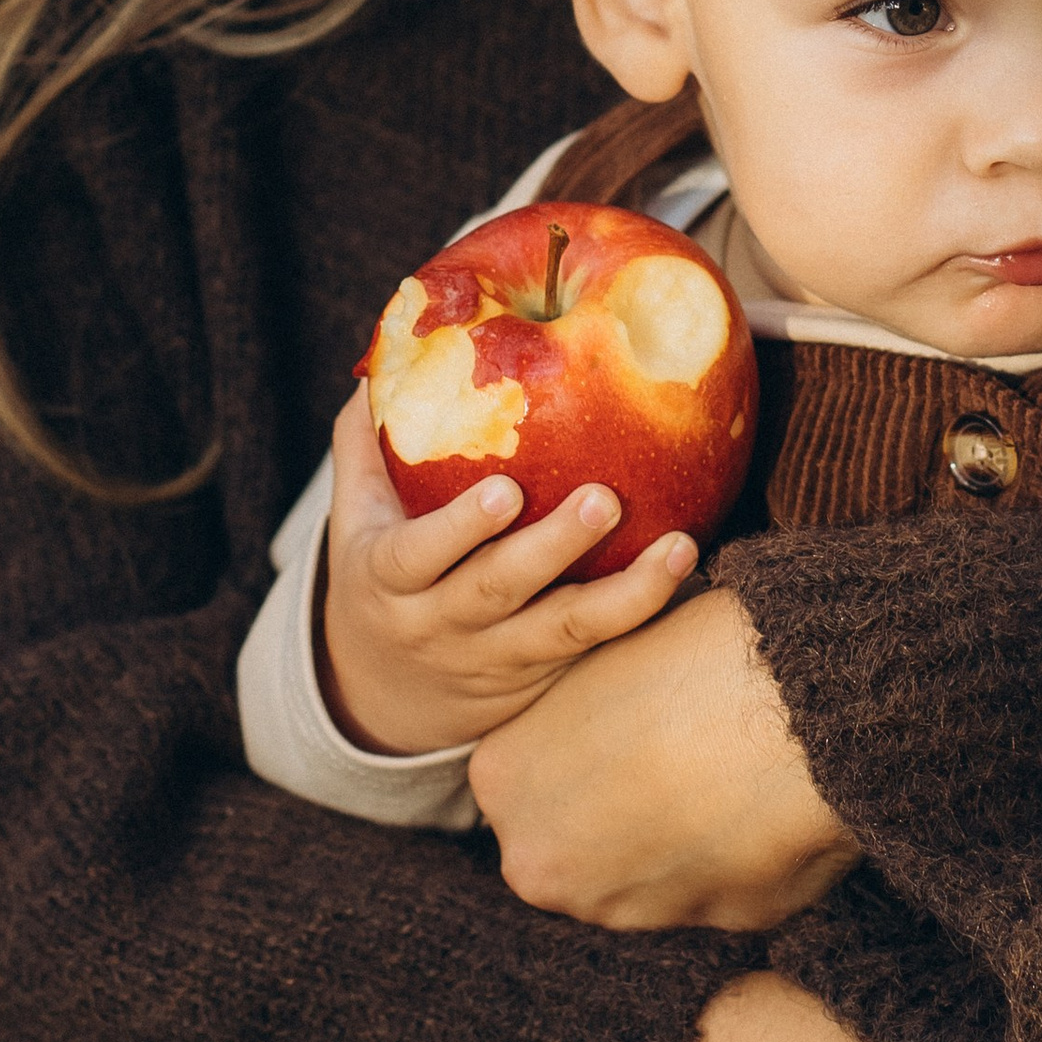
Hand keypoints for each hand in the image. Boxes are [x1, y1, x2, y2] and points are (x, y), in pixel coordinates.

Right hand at [317, 385, 698, 755]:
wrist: (386, 692)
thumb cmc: (381, 574)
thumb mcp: (356, 517)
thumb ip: (367, 440)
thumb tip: (390, 349)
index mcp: (388, 579)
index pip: (417, 556)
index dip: (461, 528)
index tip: (506, 491)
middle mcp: (441, 623)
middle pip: (498, 590)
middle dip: (553, 548)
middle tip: (604, 499)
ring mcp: (498, 654)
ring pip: (564, 628)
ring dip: (627, 593)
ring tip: (677, 546)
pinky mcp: (544, 670)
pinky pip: (597, 642)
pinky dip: (643, 608)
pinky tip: (685, 567)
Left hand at [469, 588, 859, 930]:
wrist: (797, 703)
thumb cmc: (692, 652)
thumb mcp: (606, 645)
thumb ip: (577, 693)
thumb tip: (600, 698)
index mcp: (503, 781)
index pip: (527, 769)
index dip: (583, 739)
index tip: (628, 712)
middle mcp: (546, 865)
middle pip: (577, 837)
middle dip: (623, 804)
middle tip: (680, 741)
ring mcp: (626, 910)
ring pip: (649, 872)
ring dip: (682, 835)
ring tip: (732, 764)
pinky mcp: (713, 926)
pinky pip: (723, 887)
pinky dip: (742, 853)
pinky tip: (769, 795)